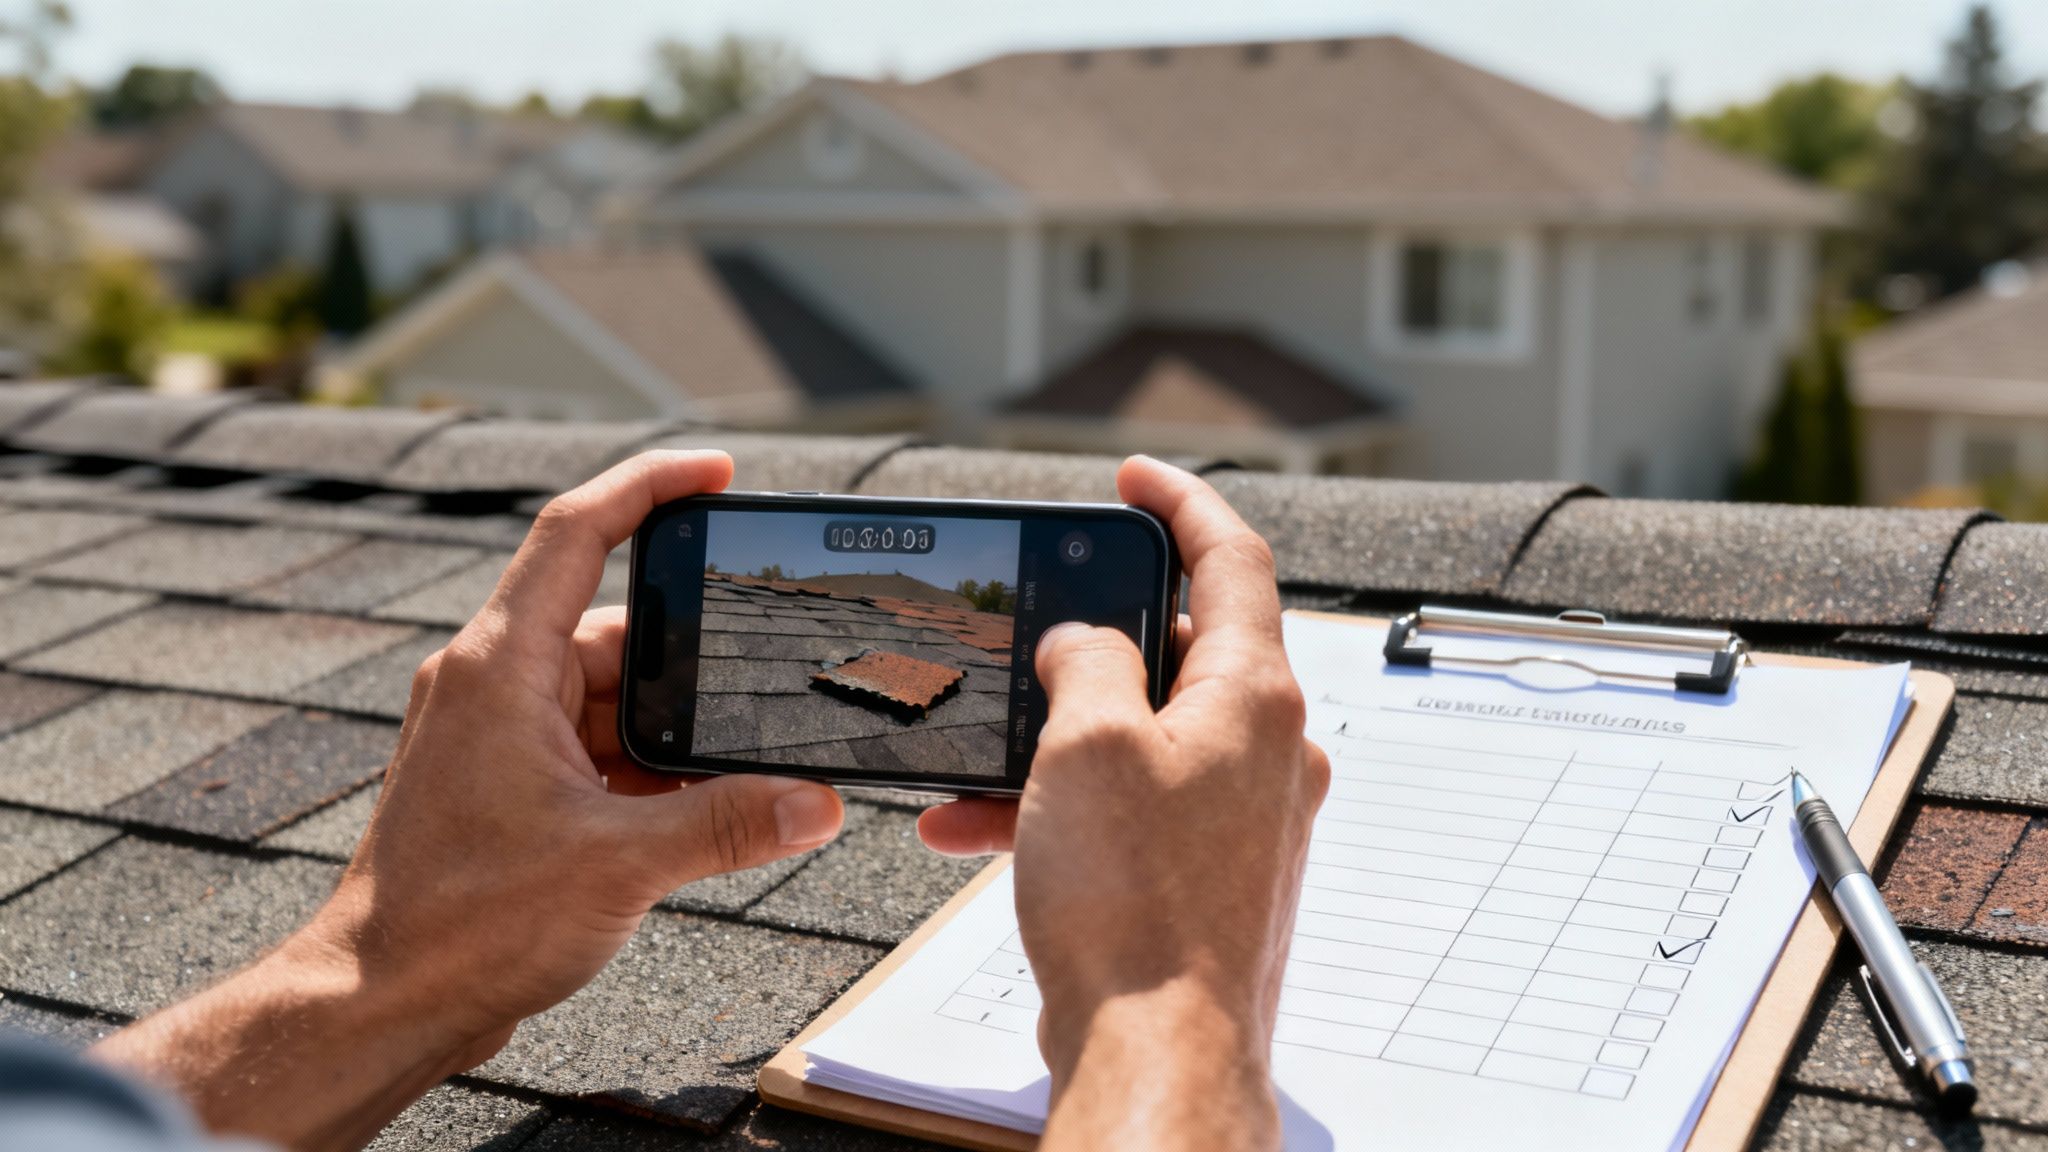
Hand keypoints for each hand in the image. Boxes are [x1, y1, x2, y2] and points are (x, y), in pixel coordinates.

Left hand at [92, 451, 846, 1150]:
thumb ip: (730, 825)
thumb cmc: (462, 926)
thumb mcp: (620, 866)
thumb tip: (819, 804)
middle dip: (693, 666)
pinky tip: (695, 816)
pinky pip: (596, 748)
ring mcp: (496, 733)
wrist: (381, 1004)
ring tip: (732, 777)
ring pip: (613, 699)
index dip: (650, 484)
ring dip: (672, 737)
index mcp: (501, 666)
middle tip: (762, 692)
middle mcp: (493, 683)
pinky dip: (647, 773)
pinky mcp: (506, 783)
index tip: (717, 472)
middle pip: (619, 630)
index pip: (577, 530)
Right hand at [919, 456, 1328, 1149]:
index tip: (1133, 477)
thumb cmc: (1137, 909)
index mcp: (1254, 696)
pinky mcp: (1206, 874)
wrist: (1156, 1054)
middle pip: (1183, 646)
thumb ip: (1084, 659)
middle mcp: (1265, 750)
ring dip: (1054, 739)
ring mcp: (1241, 815)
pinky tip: (975, 828)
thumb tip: (1081, 642)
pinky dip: (1059, 806)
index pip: (1232, 556)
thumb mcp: (1086, 743)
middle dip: (1091, 638)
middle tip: (1032, 630)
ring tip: (976, 759)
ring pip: (1139, 737)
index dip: (1179, 500)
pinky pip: (1127, 808)